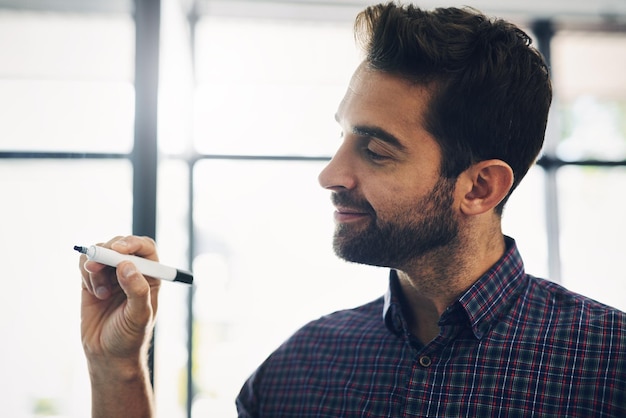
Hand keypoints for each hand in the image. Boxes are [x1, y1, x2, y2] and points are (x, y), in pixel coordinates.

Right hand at [79, 235, 160, 368]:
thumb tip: (126, 266)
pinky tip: (94, 293)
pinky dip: (86, 273)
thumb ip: (137, 290)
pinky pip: (86, 263)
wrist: (107, 355)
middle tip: (96, 264)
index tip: (118, 250)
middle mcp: (132, 271)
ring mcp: (111, 274)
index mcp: (151, 276)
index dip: (132, 243)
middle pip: (120, 244)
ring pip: (101, 251)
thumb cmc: (129, 337)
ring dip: (96, 267)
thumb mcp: (139, 316)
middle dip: (108, 251)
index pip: (145, 247)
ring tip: (100, 293)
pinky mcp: (93, 280)